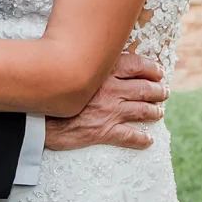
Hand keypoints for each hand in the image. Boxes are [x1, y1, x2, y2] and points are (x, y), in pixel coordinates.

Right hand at [43, 52, 166, 150]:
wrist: (37, 116)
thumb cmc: (51, 90)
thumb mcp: (72, 69)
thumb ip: (88, 65)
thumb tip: (98, 60)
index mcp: (103, 72)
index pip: (136, 65)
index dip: (151, 68)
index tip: (158, 71)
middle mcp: (111, 90)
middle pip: (143, 88)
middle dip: (157, 91)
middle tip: (164, 92)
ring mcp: (110, 111)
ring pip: (141, 110)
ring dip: (154, 111)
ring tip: (159, 112)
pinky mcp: (105, 131)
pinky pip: (130, 136)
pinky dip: (142, 139)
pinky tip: (148, 141)